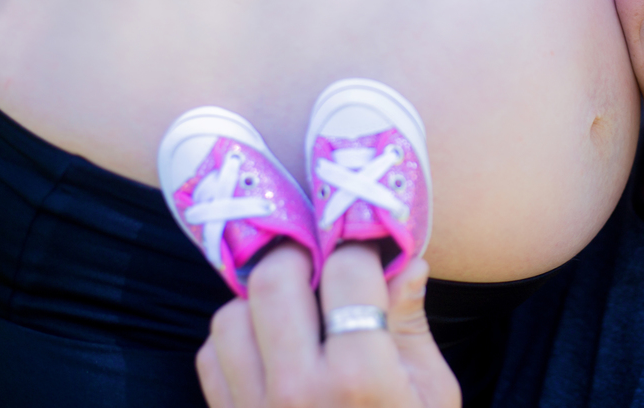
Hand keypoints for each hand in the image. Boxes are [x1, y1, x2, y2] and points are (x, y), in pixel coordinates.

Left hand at [197, 242, 460, 407]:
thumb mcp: (433, 397)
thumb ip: (411, 325)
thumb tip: (408, 258)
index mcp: (361, 379)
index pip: (347, 271)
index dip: (359, 250)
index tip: (365, 252)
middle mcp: (298, 391)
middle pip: (275, 281)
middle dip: (299, 258)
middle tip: (319, 263)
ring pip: (230, 315)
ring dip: (260, 301)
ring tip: (293, 309)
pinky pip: (210, 358)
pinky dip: (233, 339)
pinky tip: (268, 347)